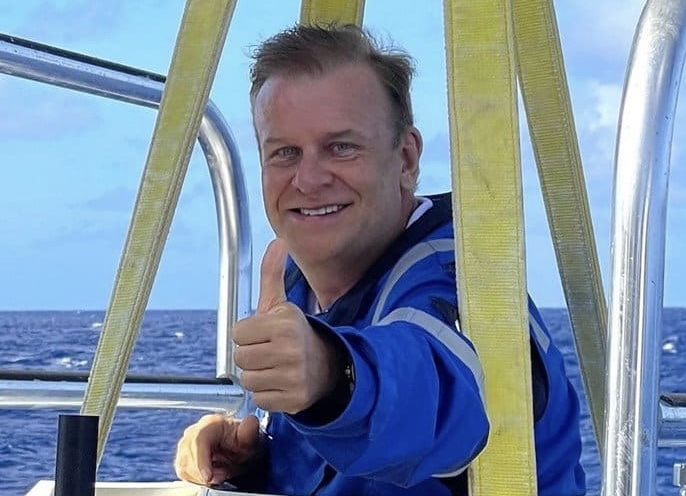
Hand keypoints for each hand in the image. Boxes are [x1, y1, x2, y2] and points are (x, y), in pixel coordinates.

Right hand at [174, 414, 261, 484]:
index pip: (199, 440)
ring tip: (221, 472)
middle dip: (206, 471)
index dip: (201, 460)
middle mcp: (193, 431)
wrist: (237, 448)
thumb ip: (249, 429)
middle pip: (189, 455)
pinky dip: (197, 478)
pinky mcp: (182, 457)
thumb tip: (251, 420)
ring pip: (185, 466)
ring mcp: (185, 444)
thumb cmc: (242, 441)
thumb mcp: (249, 437)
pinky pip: (184, 472)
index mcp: (210, 423)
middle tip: (224, 474)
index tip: (208, 477)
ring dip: (202, 476)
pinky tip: (212, 474)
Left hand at [233, 238, 337, 413]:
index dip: (248, 334)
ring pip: (248, 380)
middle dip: (252, 355)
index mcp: (284, 322)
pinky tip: (280, 383)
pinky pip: (259, 399)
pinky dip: (267, 393)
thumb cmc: (293, 333)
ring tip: (274, 367)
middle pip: (240, 358)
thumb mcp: (281, 304)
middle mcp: (290, 349)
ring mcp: (294, 376)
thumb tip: (279, 241)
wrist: (326, 366)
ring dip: (257, 375)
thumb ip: (272, 274)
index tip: (265, 334)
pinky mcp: (295, 399)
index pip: (237, 334)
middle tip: (270, 352)